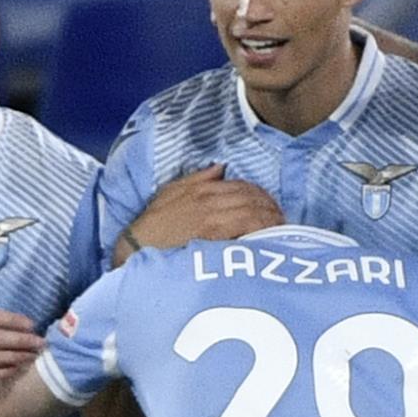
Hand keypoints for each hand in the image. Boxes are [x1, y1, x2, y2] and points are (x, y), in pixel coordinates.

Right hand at [115, 164, 283, 265]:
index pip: (241, 185)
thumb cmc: (151, 226)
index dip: (261, 194)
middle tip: (282, 218)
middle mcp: (209, 198)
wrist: (135, 248)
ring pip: (253, 209)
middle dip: (270, 206)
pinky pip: (247, 225)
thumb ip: (197, 178)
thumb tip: (220, 168)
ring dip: (271, 218)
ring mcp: (212, 215)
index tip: (271, 205)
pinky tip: (271, 235)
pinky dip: (263, 227)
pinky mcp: (213, 233)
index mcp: (201, 187)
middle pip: (251, 196)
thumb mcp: (169, 193)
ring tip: (281, 228)